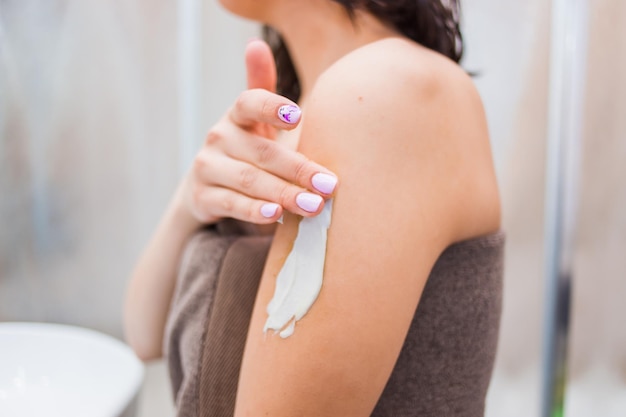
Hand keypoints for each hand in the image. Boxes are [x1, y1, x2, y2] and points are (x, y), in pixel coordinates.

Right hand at [179, 40, 337, 225]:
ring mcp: (208, 168)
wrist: (207, 186)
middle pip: (261, 152)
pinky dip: (255, 211)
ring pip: (249, 180)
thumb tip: (256, 44)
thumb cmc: (245, 149)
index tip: (298, 116)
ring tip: (313, 205)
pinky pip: (232, 204)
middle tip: (329, 184)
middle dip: (298, 169)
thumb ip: (262, 87)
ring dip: (283, 193)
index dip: (272, 107)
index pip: (250, 102)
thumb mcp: (254, 121)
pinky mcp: (204, 196)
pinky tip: (277, 215)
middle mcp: (219, 138)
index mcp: (236, 116)